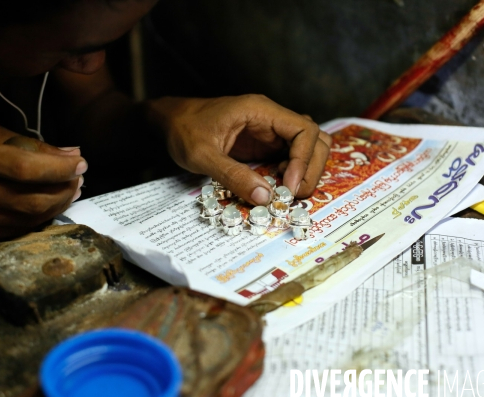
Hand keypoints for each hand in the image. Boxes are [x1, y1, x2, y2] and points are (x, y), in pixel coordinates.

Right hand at [0, 122, 85, 247]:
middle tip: (79, 179)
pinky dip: (39, 218)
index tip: (81, 163)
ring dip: (57, 205)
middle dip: (64, 190)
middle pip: (30, 199)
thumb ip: (30, 144)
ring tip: (70, 190)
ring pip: (26, 219)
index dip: (59, 169)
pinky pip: (14, 230)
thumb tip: (72, 154)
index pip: (25, 168)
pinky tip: (49, 205)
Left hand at [154, 95, 330, 204]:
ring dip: (306, 171)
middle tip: (294, 195)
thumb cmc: (183, 130)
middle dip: (311, 168)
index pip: (304, 129)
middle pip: (314, 139)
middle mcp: (271, 118)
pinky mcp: (265, 145)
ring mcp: (270, 131)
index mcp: (260, 110)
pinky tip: (279, 188)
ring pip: (308, 147)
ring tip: (288, 192)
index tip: (290, 185)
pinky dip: (293, 174)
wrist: (169, 122)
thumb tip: (265, 198)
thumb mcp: (202, 155)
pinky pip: (291, 158)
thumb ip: (233, 175)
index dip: (304, 159)